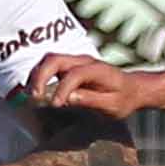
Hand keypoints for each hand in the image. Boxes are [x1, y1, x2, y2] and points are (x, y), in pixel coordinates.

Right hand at [29, 53, 144, 118]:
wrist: (133, 88)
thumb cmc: (123, 98)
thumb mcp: (112, 105)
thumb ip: (91, 100)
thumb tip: (69, 98)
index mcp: (97, 70)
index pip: (74, 74)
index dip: (61, 89)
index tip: (55, 105)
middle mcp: (85, 61)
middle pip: (54, 59)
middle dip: (40, 76)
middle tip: (34, 97)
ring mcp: (76, 62)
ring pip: (49, 60)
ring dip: (36, 75)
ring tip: (31, 95)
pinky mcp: (70, 67)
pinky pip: (50, 66)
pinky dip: (39, 76)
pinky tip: (36, 91)